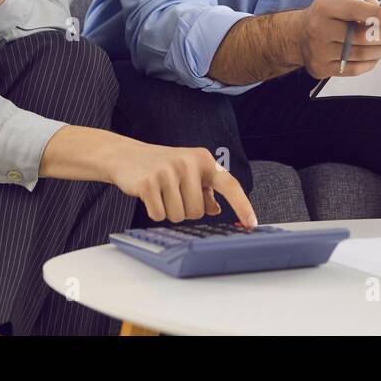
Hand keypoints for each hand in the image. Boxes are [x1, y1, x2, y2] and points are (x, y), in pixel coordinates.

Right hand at [109, 141, 257, 227]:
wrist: (127, 156)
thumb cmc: (163, 166)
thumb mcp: (189, 172)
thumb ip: (205, 190)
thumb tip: (216, 208)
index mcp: (204, 160)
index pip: (229, 185)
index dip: (242, 205)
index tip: (252, 223)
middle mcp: (189, 163)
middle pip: (198, 212)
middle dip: (186, 210)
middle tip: (173, 193)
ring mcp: (168, 171)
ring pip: (179, 216)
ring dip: (169, 212)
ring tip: (161, 193)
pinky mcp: (149, 182)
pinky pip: (159, 215)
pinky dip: (154, 212)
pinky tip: (149, 196)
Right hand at [296, 0, 380, 79]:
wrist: (297, 35)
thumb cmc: (325, 14)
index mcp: (325, 8)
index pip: (355, 10)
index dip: (379, 15)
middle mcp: (319, 29)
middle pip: (360, 36)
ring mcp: (319, 51)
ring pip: (359, 54)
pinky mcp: (321, 68)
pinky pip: (352, 69)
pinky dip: (369, 63)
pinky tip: (379, 57)